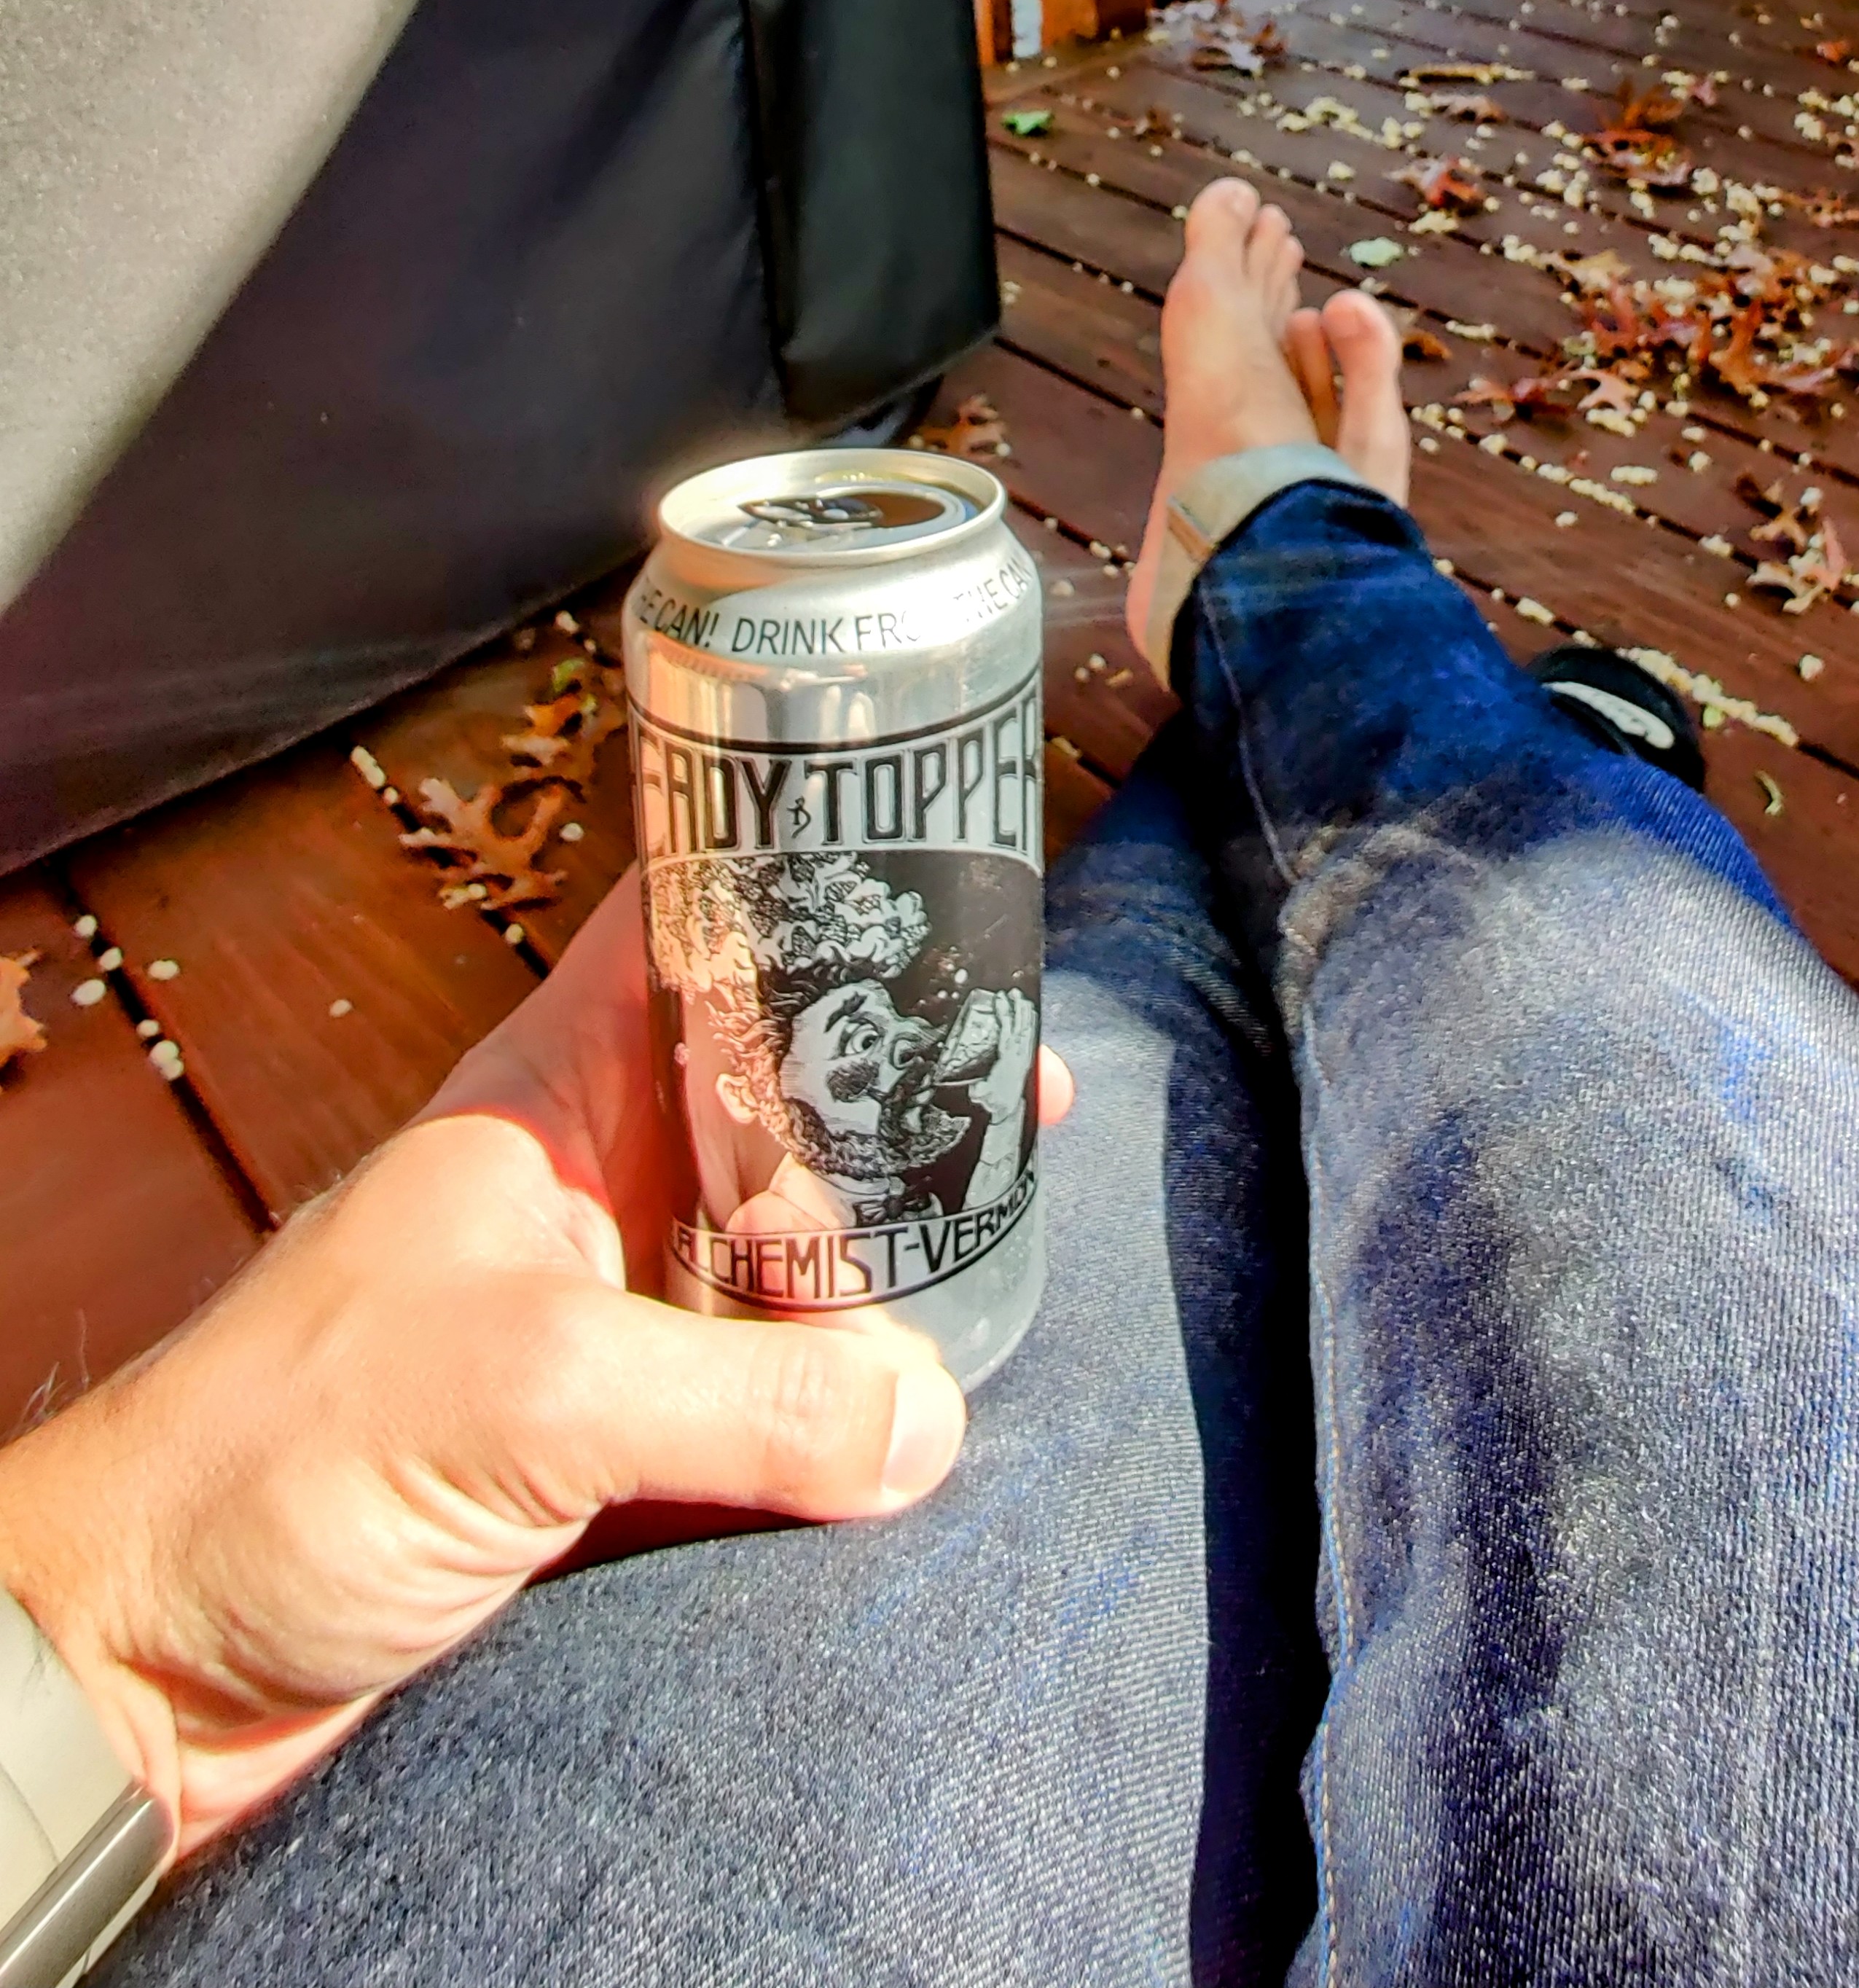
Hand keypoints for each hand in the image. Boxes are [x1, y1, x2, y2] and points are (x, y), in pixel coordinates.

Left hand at [0, 874, 1073, 1858]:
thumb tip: (929, 1417)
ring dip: (881, 1247)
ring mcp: (596, 1306)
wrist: (144, 1653)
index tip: (950, 886)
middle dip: (898, 1084)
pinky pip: (756, 1384)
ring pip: (777, 1240)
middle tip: (1033, 1087)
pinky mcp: (600, 1438)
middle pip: (772, 1090)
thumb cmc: (280, 1459)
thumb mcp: (534, 1395)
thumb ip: (745, 1398)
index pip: (700, 928)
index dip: (814, 886)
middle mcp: (587, 1180)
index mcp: (553, 1094)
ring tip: (1015, 1228)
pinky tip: (930, 1391)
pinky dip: (837, 1390)